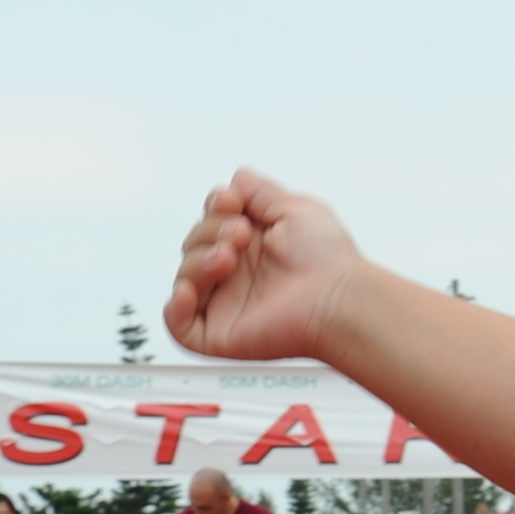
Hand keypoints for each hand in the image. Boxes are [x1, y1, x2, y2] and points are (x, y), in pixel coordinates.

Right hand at [168, 168, 368, 361]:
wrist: (339, 297)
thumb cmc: (329, 258)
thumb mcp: (294, 208)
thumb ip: (260, 192)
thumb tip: (237, 179)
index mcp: (253, 244)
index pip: (211, 219)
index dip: (215, 207)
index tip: (232, 202)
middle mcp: (238, 274)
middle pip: (192, 244)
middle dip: (208, 231)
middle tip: (240, 234)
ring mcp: (228, 304)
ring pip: (185, 278)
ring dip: (198, 261)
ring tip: (229, 256)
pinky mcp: (221, 334)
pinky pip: (179, 326)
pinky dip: (175, 308)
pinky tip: (190, 291)